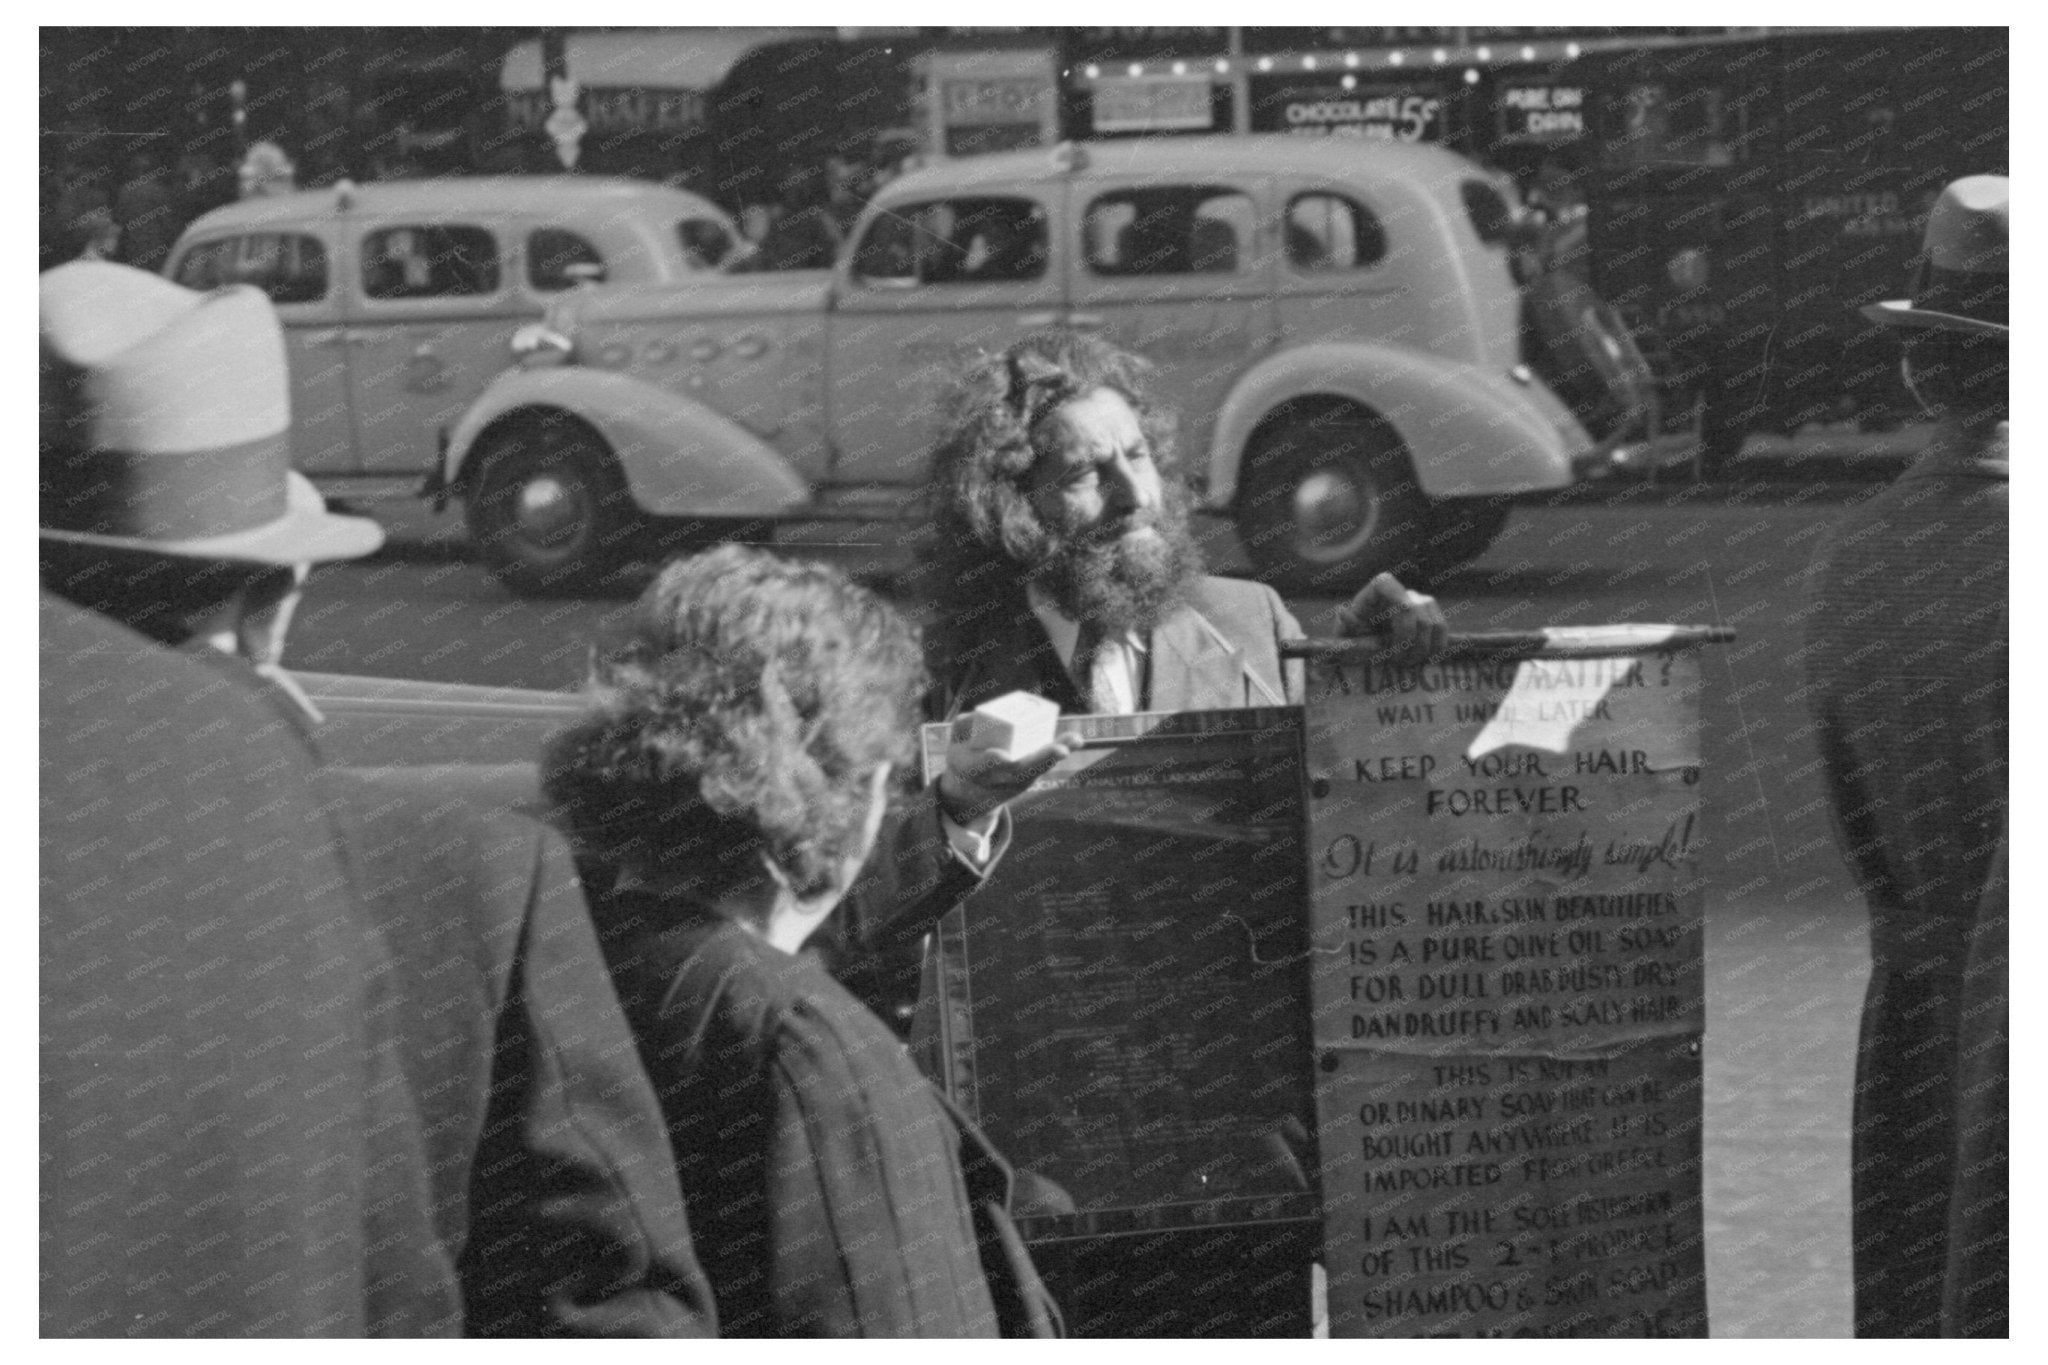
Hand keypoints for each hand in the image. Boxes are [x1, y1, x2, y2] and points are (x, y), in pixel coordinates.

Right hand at [935, 726, 1081, 828]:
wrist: (970, 796)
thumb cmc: (963, 760)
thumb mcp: (953, 744)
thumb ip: (964, 726)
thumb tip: (981, 715)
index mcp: (971, 770)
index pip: (984, 766)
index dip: (994, 761)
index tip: (1006, 757)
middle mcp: (995, 780)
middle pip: (1020, 771)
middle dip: (1040, 760)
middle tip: (1060, 750)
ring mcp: (1013, 783)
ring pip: (1037, 771)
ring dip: (1056, 755)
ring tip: (1075, 740)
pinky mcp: (1026, 781)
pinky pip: (1044, 766)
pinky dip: (1058, 753)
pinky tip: (1076, 740)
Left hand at [1337, 572, 1448, 660]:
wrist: (1364, 640)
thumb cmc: (1352, 635)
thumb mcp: (1345, 632)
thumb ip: (1346, 625)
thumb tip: (1342, 612)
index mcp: (1381, 587)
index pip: (1401, 599)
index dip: (1403, 627)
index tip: (1393, 650)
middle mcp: (1403, 590)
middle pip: (1419, 616)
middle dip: (1412, 645)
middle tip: (1399, 664)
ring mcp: (1420, 600)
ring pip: (1434, 623)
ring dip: (1424, 648)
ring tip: (1409, 664)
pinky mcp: (1431, 614)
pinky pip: (1442, 628)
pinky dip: (1436, 647)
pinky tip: (1423, 660)